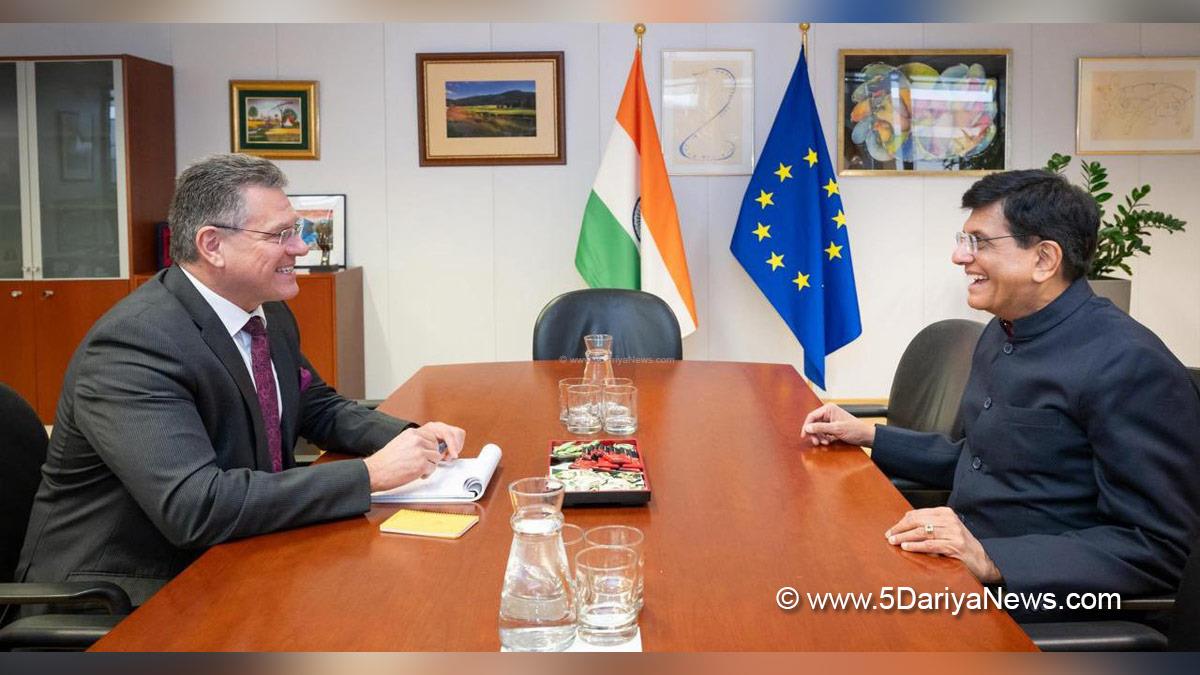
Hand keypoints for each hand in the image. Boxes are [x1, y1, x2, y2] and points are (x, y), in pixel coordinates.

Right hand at [363, 422, 465, 491]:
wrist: (375, 471)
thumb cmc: (385, 460)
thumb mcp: (400, 442)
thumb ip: (414, 441)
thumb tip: (427, 445)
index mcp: (411, 433)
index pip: (432, 437)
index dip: (429, 447)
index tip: (424, 454)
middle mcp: (417, 440)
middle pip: (436, 447)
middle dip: (430, 456)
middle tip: (421, 463)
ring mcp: (420, 452)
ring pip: (436, 458)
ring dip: (430, 465)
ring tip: (418, 469)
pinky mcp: (422, 465)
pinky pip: (433, 468)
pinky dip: (427, 473)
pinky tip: (417, 474)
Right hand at [801, 403, 875, 446]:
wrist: (866, 436)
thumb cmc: (855, 430)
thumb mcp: (836, 429)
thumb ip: (820, 428)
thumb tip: (807, 428)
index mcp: (829, 409)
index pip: (812, 416)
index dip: (807, 426)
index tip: (804, 435)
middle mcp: (829, 413)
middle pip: (814, 423)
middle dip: (814, 433)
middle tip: (816, 442)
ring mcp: (831, 420)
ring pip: (818, 429)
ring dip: (819, 437)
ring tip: (825, 443)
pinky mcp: (833, 427)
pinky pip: (823, 432)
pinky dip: (824, 438)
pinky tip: (828, 442)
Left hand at [885, 507, 1001, 582]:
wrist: (982, 559)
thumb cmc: (960, 545)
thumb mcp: (945, 529)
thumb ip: (928, 525)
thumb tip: (903, 525)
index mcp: (945, 513)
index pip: (918, 514)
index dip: (902, 522)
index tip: (892, 530)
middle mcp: (949, 520)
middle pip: (918, 521)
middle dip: (901, 529)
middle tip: (889, 536)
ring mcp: (953, 533)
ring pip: (922, 532)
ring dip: (905, 537)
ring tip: (894, 542)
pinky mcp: (955, 546)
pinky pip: (931, 545)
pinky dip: (916, 546)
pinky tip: (906, 547)